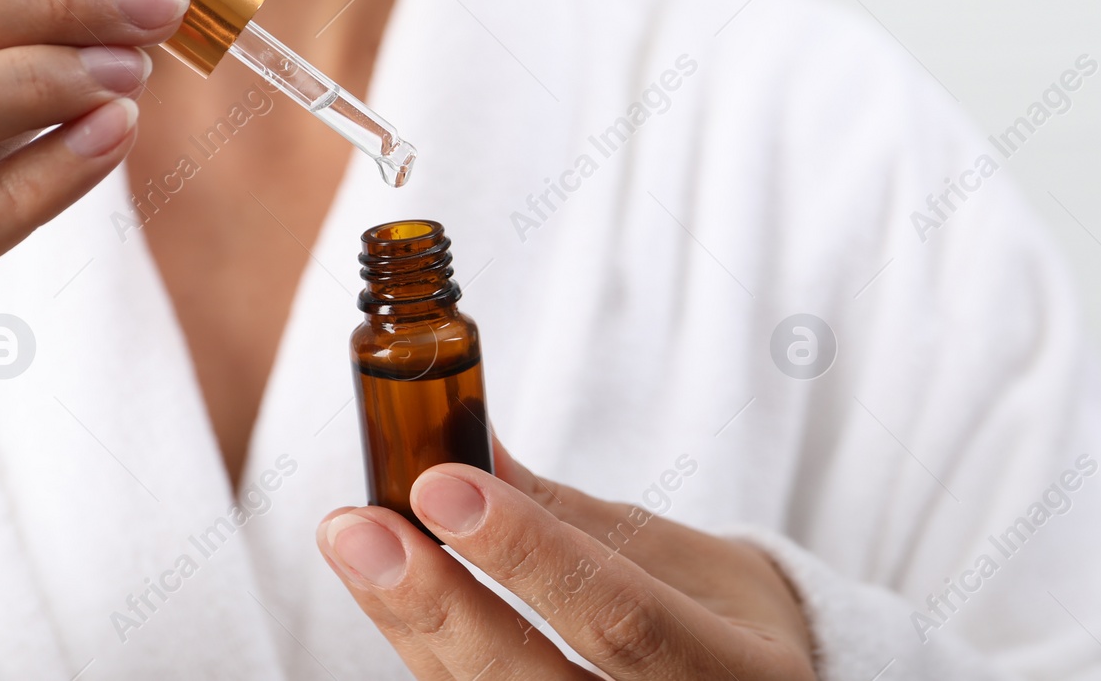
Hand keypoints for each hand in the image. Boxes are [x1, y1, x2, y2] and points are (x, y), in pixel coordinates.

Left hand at [317, 439, 816, 678]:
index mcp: (743, 678)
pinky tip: (392, 596)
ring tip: (357, 545)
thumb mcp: (677, 557)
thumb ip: (570, 519)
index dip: (527, 555)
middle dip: (438, 603)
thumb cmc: (724, 618)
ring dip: (412, 625)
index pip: (623, 619)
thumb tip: (467, 443)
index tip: (442, 484)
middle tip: (360, 528)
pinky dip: (429, 652)